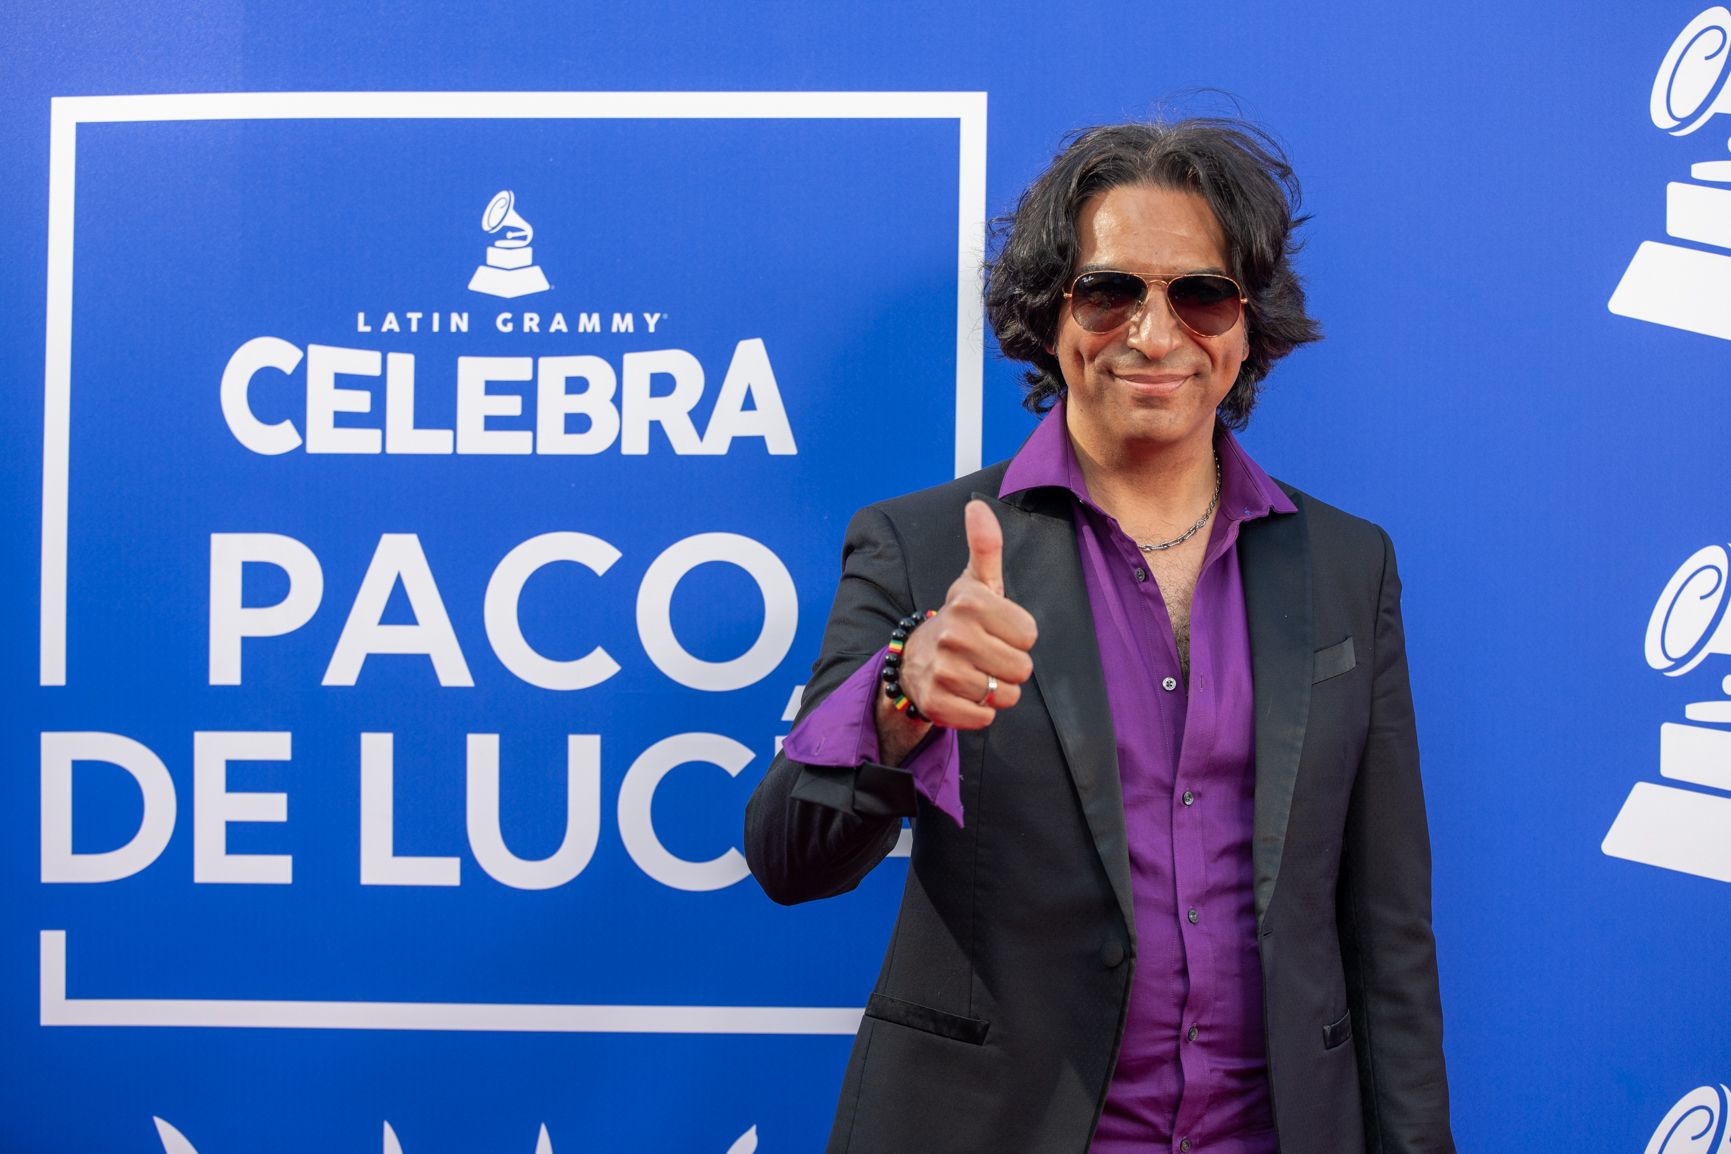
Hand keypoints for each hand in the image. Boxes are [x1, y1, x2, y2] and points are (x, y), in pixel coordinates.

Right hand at [893, 499, 1038, 729]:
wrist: (914, 661)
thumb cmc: (959, 621)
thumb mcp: (975, 583)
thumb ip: (985, 546)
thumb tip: (977, 506)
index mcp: (970, 603)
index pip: (1029, 635)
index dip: (1017, 636)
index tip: (996, 631)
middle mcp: (953, 634)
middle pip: (1021, 668)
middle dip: (1009, 668)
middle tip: (985, 656)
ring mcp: (942, 670)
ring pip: (1004, 695)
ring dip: (995, 691)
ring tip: (974, 675)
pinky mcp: (936, 703)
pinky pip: (984, 718)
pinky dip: (979, 713)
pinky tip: (964, 694)